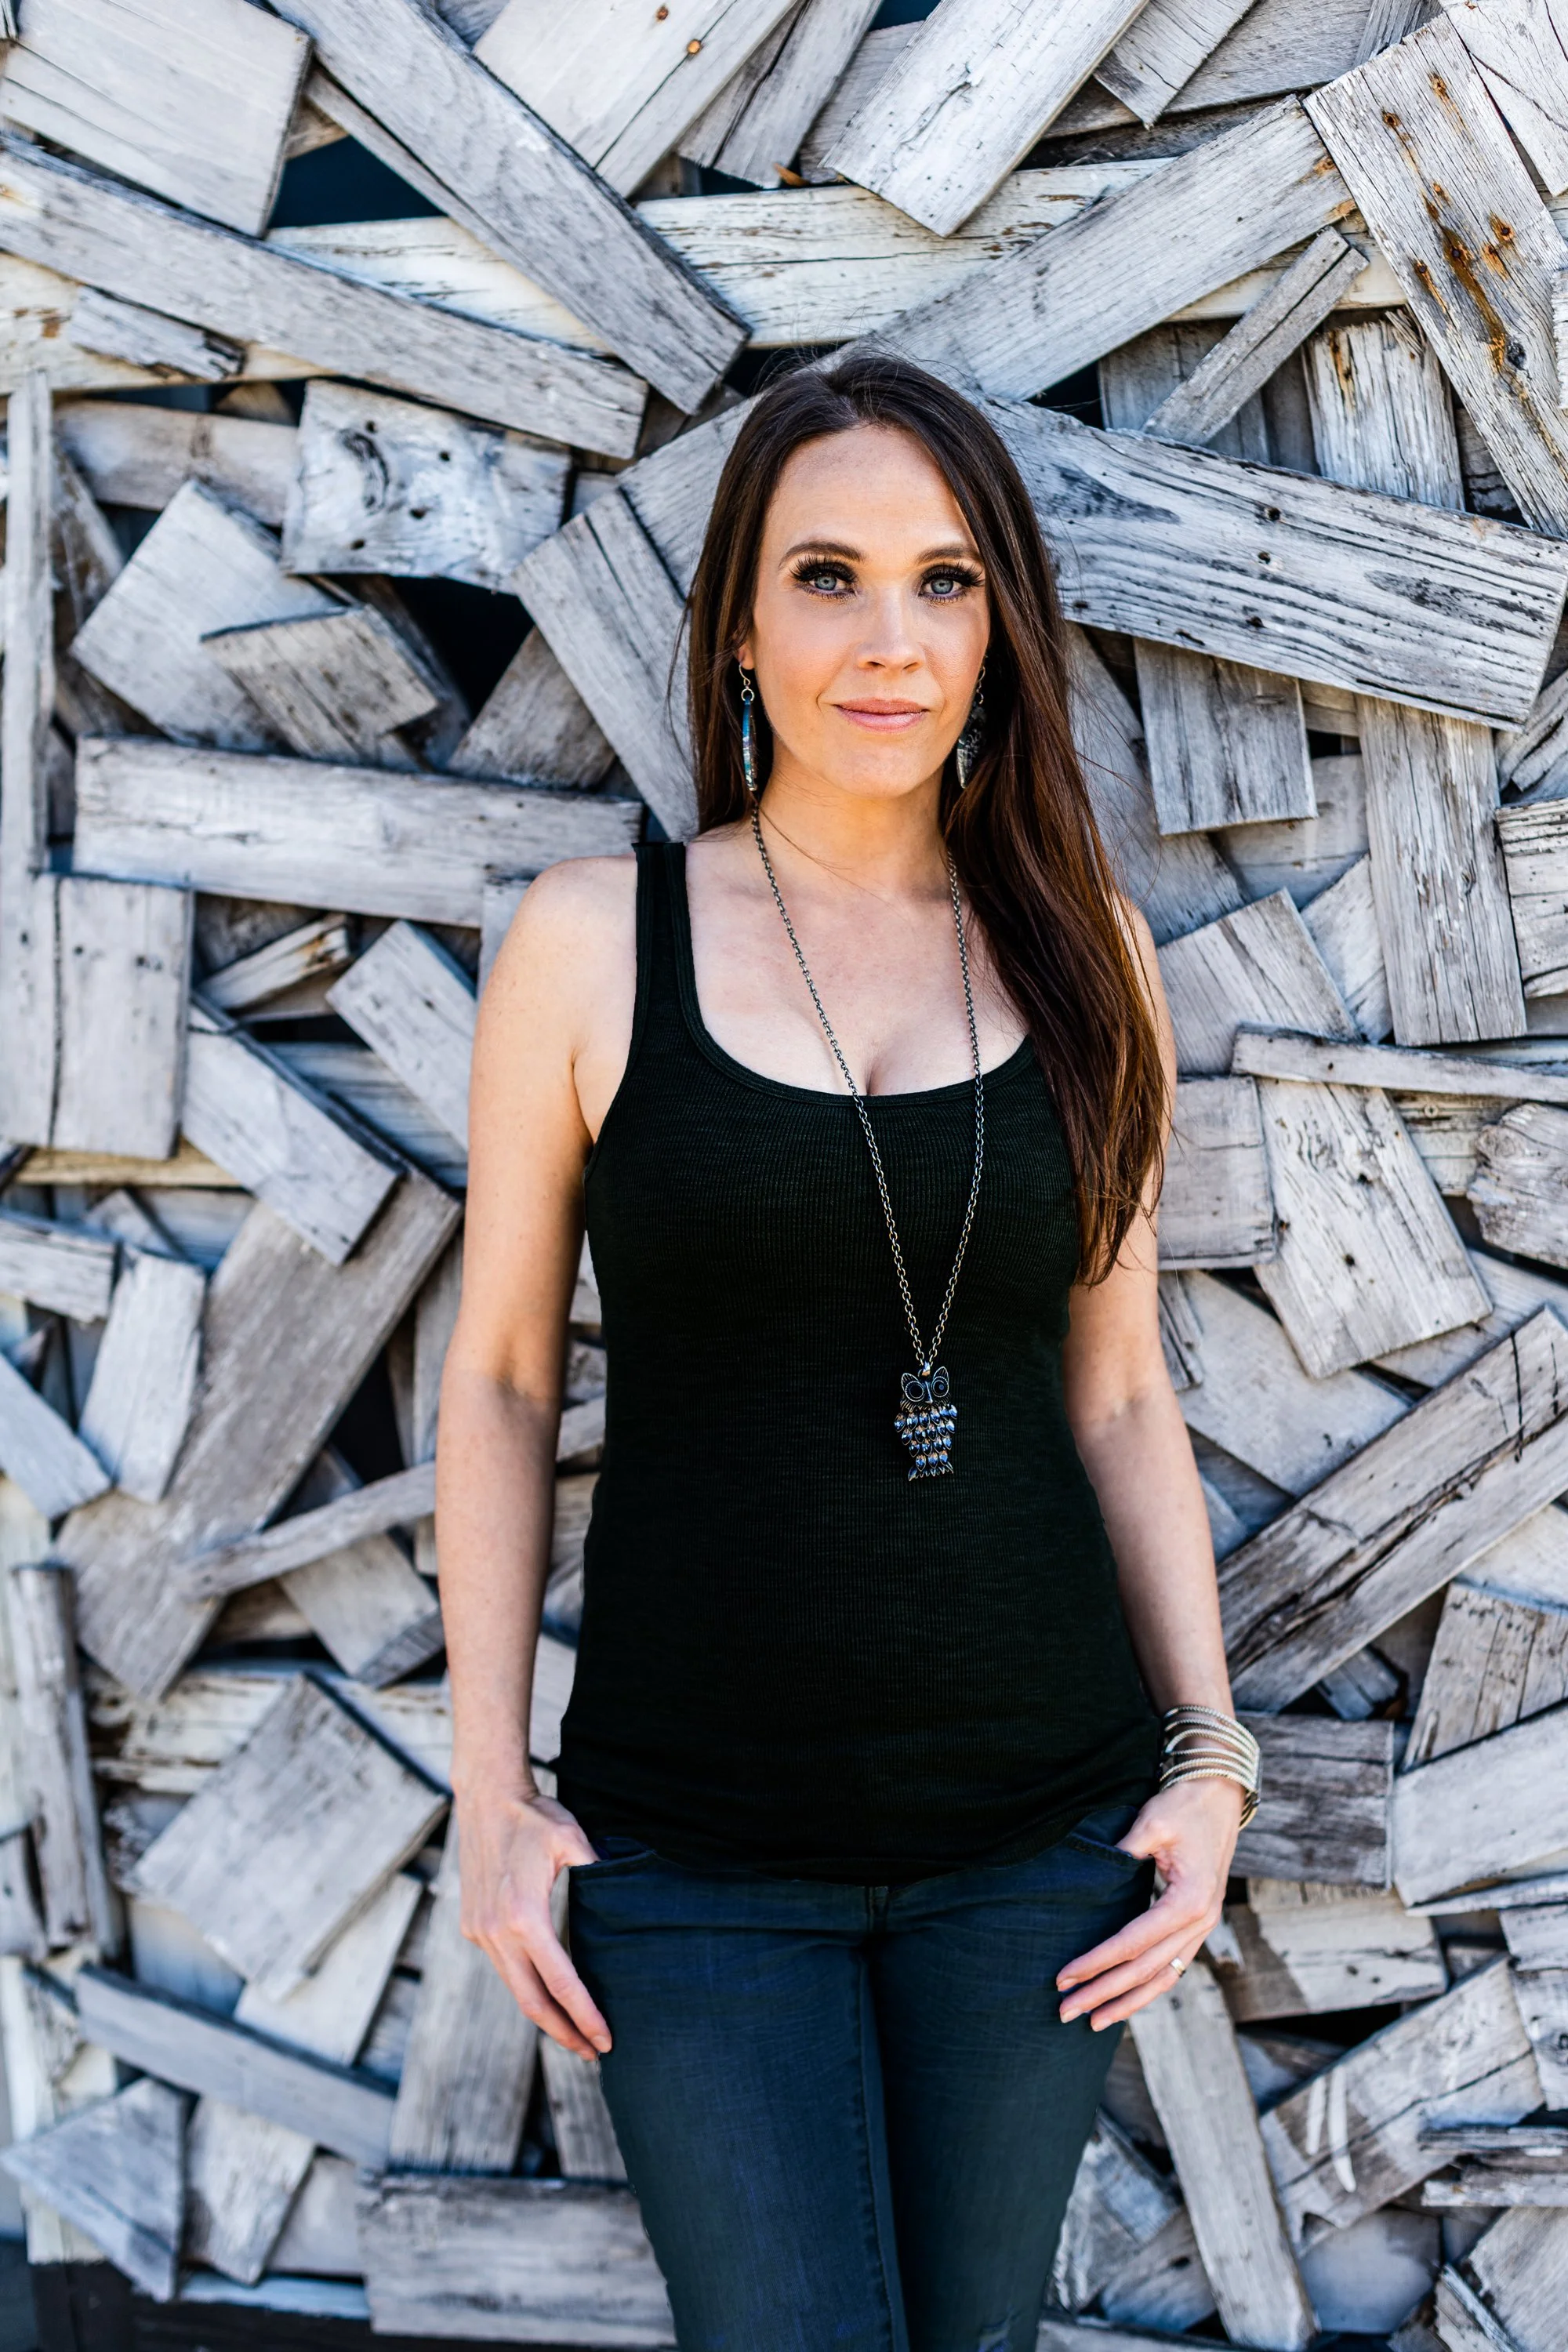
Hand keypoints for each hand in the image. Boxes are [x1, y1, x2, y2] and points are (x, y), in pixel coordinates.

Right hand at [456, 1787, 611, 2056]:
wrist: (485, 1797)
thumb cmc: (534, 1817)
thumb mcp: (574, 1841)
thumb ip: (598, 1875)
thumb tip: (626, 1903)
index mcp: (525, 1917)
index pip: (562, 1983)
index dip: (585, 2016)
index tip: (605, 2040)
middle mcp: (497, 1933)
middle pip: (533, 2003)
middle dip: (564, 2033)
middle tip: (593, 2053)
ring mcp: (480, 1932)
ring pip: (515, 1988)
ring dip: (544, 2014)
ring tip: (573, 2032)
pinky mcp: (473, 1927)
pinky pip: (504, 1967)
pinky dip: (527, 1986)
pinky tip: (547, 1993)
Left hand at [1056, 1777, 1242, 2030]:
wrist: (1219, 1795)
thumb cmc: (1183, 1806)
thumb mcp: (1152, 1823)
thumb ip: (1124, 1853)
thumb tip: (1091, 1878)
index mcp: (1190, 1901)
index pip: (1133, 1943)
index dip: (1096, 1962)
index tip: (1064, 1977)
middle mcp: (1201, 1922)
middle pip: (1146, 1970)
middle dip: (1104, 1993)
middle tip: (1066, 2012)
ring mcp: (1203, 1927)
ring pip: (1162, 1978)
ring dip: (1126, 2001)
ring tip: (1093, 2020)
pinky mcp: (1197, 1925)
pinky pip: (1171, 1967)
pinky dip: (1146, 1988)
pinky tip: (1123, 1999)